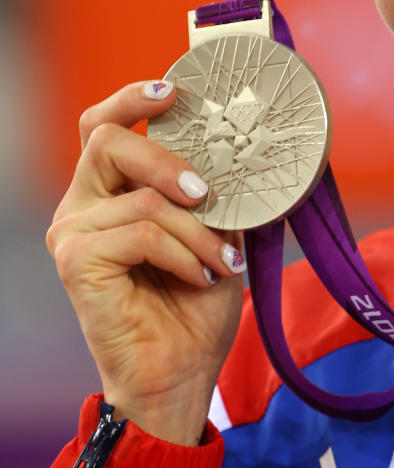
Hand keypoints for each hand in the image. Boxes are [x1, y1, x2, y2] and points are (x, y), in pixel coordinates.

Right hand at [47, 81, 246, 443]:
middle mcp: (80, 208)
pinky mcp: (76, 262)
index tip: (175, 90)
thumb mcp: (216, 234)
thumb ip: (215, 191)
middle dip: (167, 161)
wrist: (180, 376)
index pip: (102, 126)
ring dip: (198, 232)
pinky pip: (142, 233)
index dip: (133, 98)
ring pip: (143, 199)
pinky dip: (185, 254)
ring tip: (220, 263)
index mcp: (108, 194)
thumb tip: (248, 147)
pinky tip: (200, 278)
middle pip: (106, 141)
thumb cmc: (194, 309)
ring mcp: (71, 234)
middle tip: (206, 193)